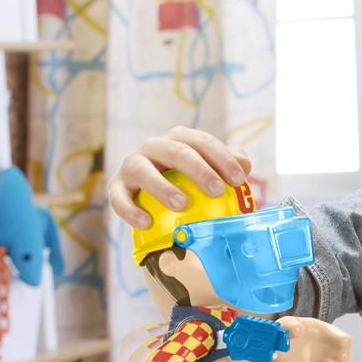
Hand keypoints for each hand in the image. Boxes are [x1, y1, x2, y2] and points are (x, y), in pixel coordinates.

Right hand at [109, 127, 252, 229]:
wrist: (148, 196)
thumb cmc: (184, 182)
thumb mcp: (207, 170)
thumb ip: (227, 164)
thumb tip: (244, 164)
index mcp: (179, 139)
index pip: (202, 142)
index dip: (222, 158)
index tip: (238, 180)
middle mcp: (154, 146)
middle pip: (176, 151)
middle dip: (199, 169)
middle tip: (217, 190)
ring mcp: (132, 164)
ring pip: (143, 170)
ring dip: (162, 186)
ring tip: (182, 204)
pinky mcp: (116, 187)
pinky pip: (119, 198)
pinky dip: (130, 210)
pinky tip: (146, 223)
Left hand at [272, 317, 351, 361]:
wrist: (274, 345)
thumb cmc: (284, 329)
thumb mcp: (286, 323)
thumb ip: (292, 324)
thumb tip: (299, 330)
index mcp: (326, 333)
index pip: (346, 340)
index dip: (345, 343)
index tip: (340, 343)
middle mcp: (327, 348)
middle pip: (346, 356)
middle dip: (343, 358)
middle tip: (332, 356)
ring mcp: (322, 361)